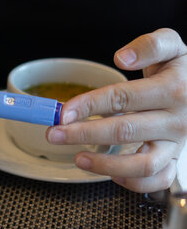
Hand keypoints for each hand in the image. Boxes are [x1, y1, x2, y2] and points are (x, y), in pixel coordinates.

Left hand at [46, 28, 186, 192]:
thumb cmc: (181, 69)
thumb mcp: (171, 46)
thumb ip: (149, 46)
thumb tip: (123, 57)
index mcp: (173, 89)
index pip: (121, 98)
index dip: (89, 106)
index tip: (63, 112)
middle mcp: (176, 120)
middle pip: (124, 130)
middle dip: (83, 134)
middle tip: (54, 134)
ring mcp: (177, 143)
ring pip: (143, 164)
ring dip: (105, 165)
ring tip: (77, 158)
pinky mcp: (175, 159)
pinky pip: (156, 180)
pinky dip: (132, 182)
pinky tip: (108, 173)